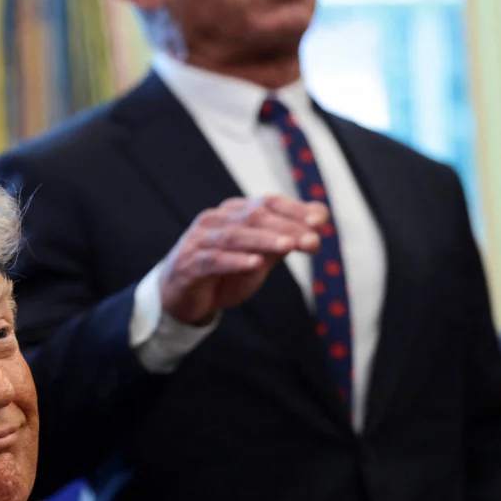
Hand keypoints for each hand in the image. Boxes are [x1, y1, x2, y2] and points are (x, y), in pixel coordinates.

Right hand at [158, 195, 328, 324]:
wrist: (180, 297)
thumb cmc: (223, 273)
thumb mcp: (260, 256)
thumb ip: (285, 237)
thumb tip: (320, 216)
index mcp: (234, 212)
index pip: (267, 203)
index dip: (294, 209)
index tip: (320, 221)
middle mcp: (216, 220)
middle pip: (253, 216)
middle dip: (285, 227)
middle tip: (312, 241)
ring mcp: (199, 240)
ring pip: (234, 235)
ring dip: (263, 240)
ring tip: (287, 246)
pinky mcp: (189, 264)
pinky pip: (213, 259)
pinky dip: (235, 261)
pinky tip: (254, 264)